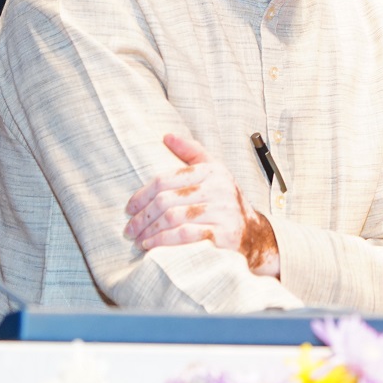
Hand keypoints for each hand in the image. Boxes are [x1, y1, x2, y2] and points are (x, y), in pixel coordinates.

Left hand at [123, 134, 279, 276]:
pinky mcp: (223, 234)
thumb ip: (192, 152)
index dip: (142, 195)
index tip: (129, 208)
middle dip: (142, 217)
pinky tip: (151, 245)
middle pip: (166, 200)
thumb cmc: (225, 203)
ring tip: (138, 239)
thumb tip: (167, 136)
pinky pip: (185, 235)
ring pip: (172, 217)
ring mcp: (222, 212)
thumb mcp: (214, 172)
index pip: (165, 180)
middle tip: (129, 229)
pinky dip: (163, 241)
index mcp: (212, 171)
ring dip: (150, 230)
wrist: (254, 235)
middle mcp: (219, 189)